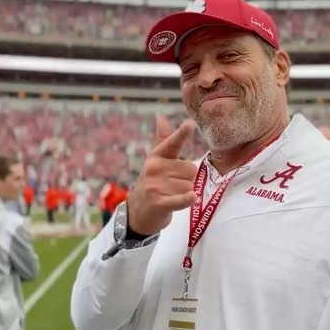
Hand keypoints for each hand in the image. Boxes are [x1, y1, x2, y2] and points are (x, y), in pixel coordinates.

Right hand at [127, 116, 198, 234]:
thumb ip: (163, 139)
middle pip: (191, 169)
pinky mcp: (159, 203)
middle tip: (173, 185)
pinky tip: (192, 197)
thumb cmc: (153, 183)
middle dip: (187, 179)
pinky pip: (180, 198)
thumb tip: (161, 117)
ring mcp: (156, 186)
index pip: (172, 143)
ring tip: (171, 195)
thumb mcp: (156, 160)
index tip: (189, 124)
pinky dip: (187, 199)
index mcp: (157, 156)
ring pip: (190, 185)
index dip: (181, 134)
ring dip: (185, 192)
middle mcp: (155, 168)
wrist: (138, 212)